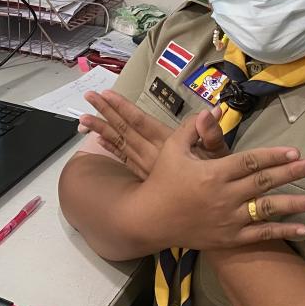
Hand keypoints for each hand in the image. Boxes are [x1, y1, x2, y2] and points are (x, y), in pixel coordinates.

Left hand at [79, 90, 229, 179]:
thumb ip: (212, 133)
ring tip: (83, 120)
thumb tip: (211, 111)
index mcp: (168, 144)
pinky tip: (100, 142)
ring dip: (102, 131)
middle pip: (125, 131)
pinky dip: (112, 149)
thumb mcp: (221, 155)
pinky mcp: (148, 177)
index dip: (122, 108)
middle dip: (105, 114)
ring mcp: (148, 167)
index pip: (140, 122)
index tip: (105, 95)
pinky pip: (125, 160)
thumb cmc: (220, 178)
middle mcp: (154, 154)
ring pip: (120, 145)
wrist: (213, 210)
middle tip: (88, 98)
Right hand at [123, 118, 304, 250]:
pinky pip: (260, 234)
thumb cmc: (162, 180)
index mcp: (213, 172)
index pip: (250, 161)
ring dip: (294, 205)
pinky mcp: (229, 238)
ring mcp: (228, 219)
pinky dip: (281, 231)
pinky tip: (302, 228)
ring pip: (267, 210)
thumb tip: (214, 109)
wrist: (150, 220)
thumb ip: (193, 128)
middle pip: (264, 182)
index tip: (295, 150)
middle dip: (292, 173)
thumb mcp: (173, 149)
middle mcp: (224, 196)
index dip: (274, 156)